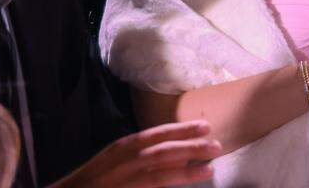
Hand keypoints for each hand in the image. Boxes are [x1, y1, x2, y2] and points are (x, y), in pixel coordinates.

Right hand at [49, 121, 219, 187]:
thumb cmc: (92, 180)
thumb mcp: (114, 160)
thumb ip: (139, 154)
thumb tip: (173, 153)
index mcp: (121, 147)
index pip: (156, 134)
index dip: (182, 130)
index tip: (205, 126)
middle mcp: (122, 160)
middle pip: (162, 150)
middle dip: (190, 146)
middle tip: (216, 145)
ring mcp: (123, 179)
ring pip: (159, 172)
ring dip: (186, 168)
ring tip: (209, 166)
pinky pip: (151, 187)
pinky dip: (169, 183)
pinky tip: (188, 181)